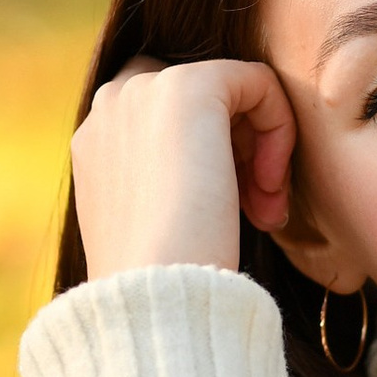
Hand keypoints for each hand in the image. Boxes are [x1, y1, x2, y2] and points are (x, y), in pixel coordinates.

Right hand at [71, 56, 299, 277]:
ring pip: (232, 91)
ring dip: (262, 147)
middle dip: (241, 149)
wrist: (157, 293)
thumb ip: (168, 182)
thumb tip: (213, 172)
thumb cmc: (165, 282)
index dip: (212, 151)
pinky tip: (269, 188)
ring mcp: (144, 90)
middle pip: (201, 98)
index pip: (164, 113)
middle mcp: (111, 106)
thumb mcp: (155, 224)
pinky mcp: (189, 87)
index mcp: (97, 142)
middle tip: (259, 210)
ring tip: (268, 211)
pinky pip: (258, 82)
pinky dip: (279, 130)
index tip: (232, 209)